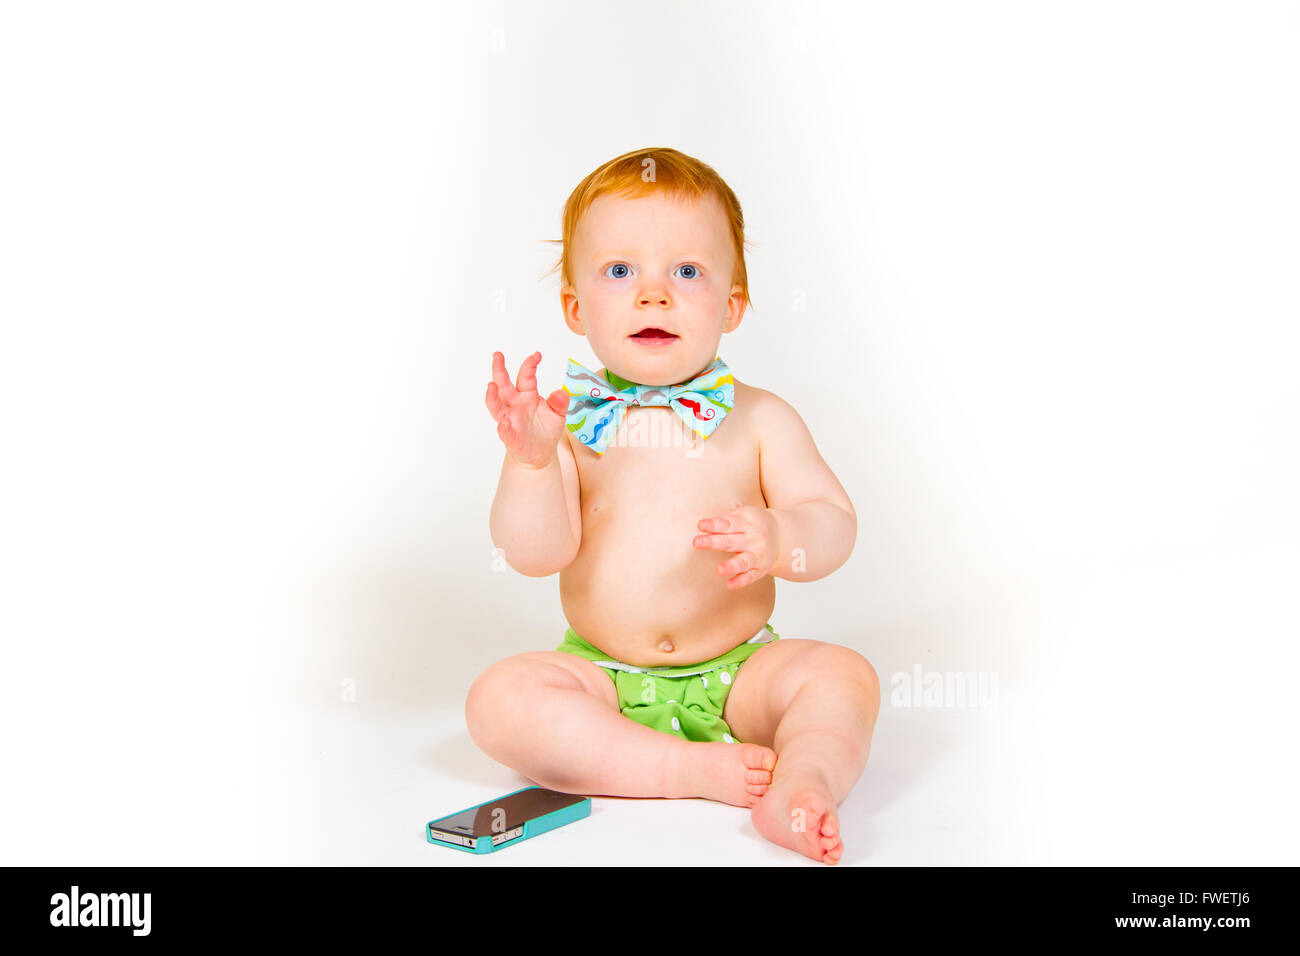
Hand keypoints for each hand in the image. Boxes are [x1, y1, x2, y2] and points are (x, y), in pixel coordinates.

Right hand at [485, 351, 569, 468]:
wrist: (540, 452)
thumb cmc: (546, 429)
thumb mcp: (558, 414)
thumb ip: (560, 403)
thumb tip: (562, 392)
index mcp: (526, 394)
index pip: (526, 376)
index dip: (530, 365)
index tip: (537, 355)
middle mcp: (514, 404)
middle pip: (503, 384)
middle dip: (499, 369)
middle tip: (497, 355)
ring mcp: (509, 419)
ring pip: (496, 406)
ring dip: (492, 396)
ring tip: (491, 386)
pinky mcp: (510, 436)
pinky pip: (504, 431)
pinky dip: (503, 427)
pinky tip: (504, 423)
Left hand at [692, 505, 780, 588]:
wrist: (781, 535)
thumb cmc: (753, 524)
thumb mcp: (743, 515)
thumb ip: (725, 521)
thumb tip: (703, 526)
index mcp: (748, 522)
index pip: (729, 524)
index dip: (714, 525)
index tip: (700, 525)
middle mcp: (754, 539)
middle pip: (732, 541)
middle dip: (714, 542)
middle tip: (697, 542)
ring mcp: (758, 555)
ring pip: (744, 561)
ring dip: (731, 566)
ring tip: (719, 570)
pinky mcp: (760, 569)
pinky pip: (750, 576)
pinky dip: (741, 581)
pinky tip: (730, 584)